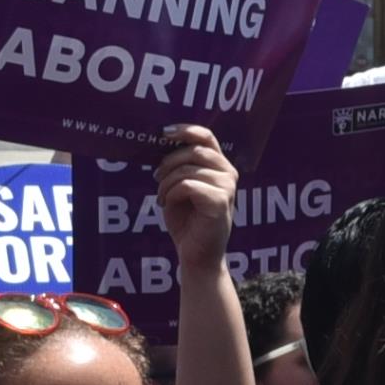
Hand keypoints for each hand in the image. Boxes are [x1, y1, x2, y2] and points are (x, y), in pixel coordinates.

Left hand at [154, 126, 239, 277]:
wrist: (197, 254)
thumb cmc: (188, 220)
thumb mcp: (182, 186)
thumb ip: (181, 166)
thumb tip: (163, 143)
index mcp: (220, 166)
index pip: (207, 137)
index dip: (185, 130)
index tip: (163, 133)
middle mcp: (228, 173)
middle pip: (194, 151)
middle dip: (168, 163)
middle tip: (156, 177)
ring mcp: (227, 187)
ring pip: (187, 169)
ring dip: (166, 182)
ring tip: (162, 196)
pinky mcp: (220, 201)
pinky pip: (186, 185)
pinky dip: (170, 194)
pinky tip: (167, 204)